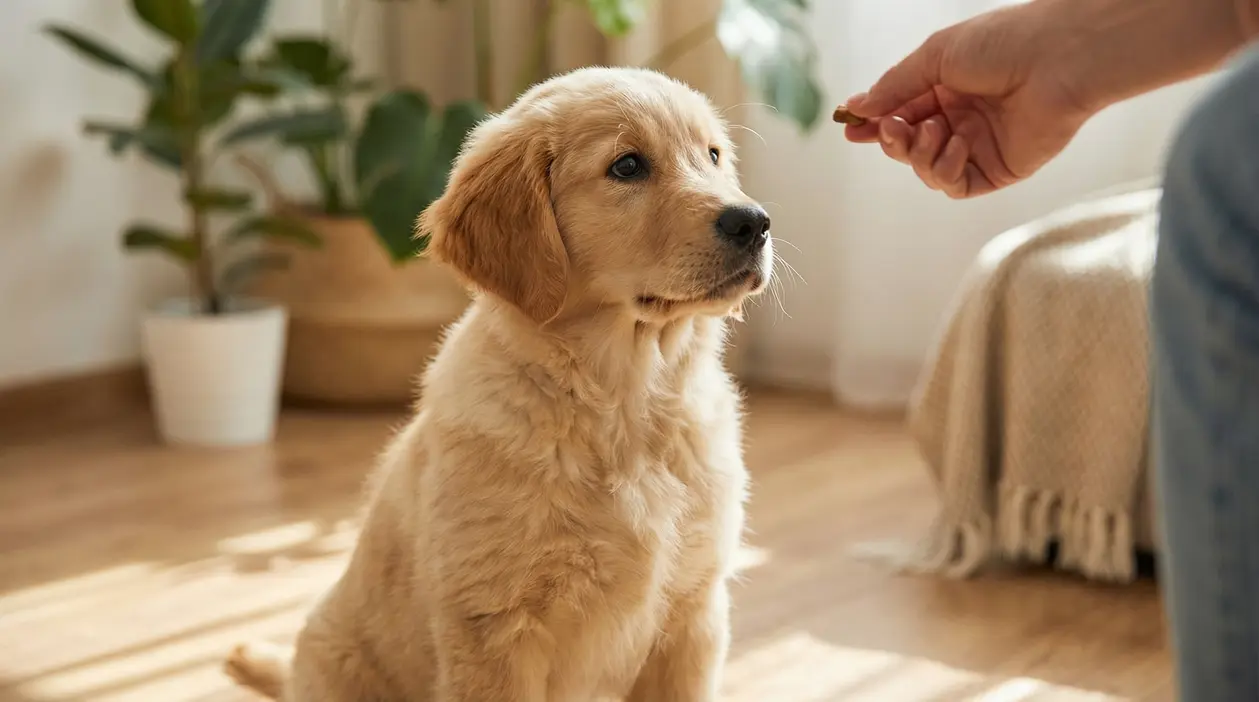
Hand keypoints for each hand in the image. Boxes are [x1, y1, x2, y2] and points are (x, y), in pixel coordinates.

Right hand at [843, 2, 1096, 197]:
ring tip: (934, 129)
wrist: (1059, 58)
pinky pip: (955, 184)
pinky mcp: (998, 169)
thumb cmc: (1003, 43)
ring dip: (919, 154)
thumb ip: (894, 86)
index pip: (900, 113)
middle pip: (908, 146)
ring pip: (927, 169)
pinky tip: (956, 144)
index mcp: (946, 87)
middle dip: (892, 140)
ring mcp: (979, 146)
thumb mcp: (935, 57)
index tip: (850, 128)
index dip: (874, 123)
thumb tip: (856, 108)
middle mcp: (961, 118)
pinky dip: (946, 169)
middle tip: (890, 129)